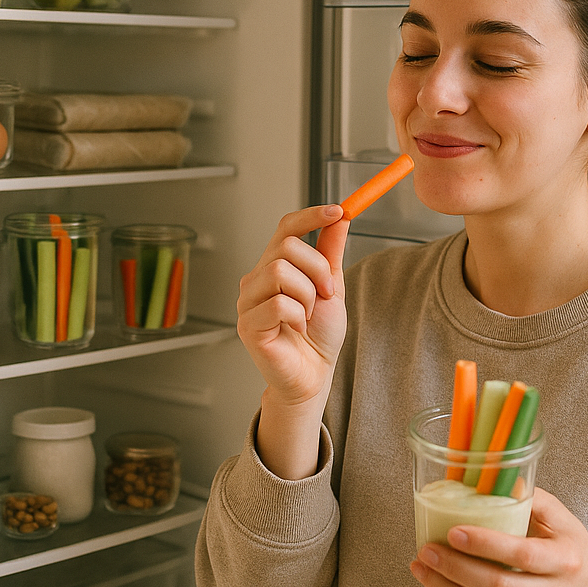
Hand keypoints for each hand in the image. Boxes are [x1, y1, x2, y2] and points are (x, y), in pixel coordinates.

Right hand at [237, 204, 349, 405]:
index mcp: (274, 266)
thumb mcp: (331, 286)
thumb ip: (330, 253)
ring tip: (309, 315)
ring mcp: (248, 302)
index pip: (285, 227)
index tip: (337, 211)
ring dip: (308, 295)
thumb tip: (339, 218)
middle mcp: (256, 279)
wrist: (315, 374)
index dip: (311, 215)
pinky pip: (278, 304)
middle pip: (286, 247)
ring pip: (280, 272)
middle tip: (326, 294)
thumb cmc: (318, 336)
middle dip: (317, 269)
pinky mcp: (248, 325)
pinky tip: (297, 328)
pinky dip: (298, 316)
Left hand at [409, 487, 587, 586]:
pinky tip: (435, 581)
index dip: (485, 544)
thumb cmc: (567, 544)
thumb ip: (528, 497)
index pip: (521, 555)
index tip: (454, 531)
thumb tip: (489, 476)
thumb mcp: (560, 516)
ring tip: (420, 566)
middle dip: (455, 569)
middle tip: (426, 549)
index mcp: (564, 560)